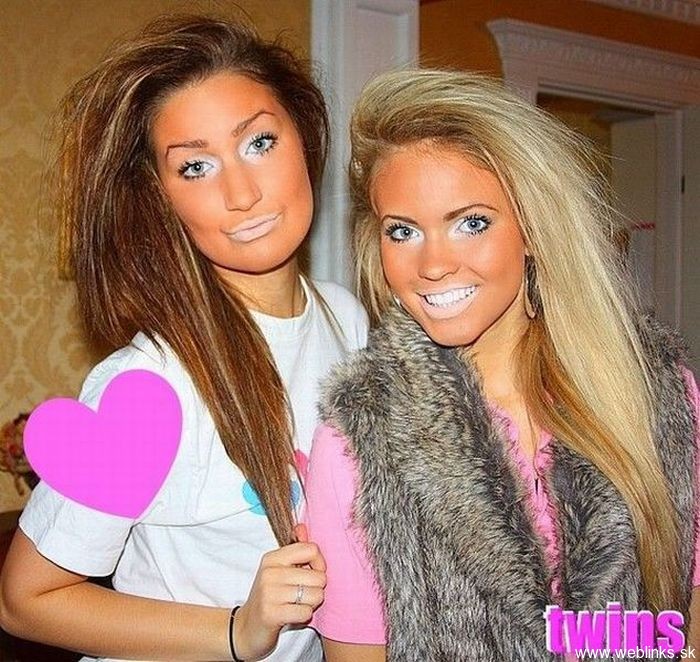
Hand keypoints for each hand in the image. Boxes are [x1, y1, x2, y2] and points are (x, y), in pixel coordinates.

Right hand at [234, 533, 325, 659]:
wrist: (247, 628)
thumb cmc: (270, 596)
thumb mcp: (279, 570)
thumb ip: (294, 549)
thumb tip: (302, 527)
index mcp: (272, 557)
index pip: (311, 549)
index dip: (319, 564)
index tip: (311, 574)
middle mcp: (269, 572)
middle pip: (318, 576)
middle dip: (316, 589)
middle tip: (302, 595)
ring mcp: (269, 593)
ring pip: (315, 595)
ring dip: (311, 604)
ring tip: (297, 605)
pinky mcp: (271, 614)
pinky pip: (306, 612)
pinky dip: (304, 616)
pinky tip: (292, 615)